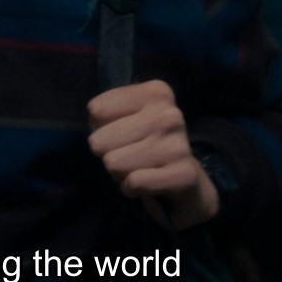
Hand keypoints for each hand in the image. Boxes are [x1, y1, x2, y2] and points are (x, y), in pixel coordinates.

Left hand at [87, 79, 219, 230]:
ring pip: (114, 164)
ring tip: (139, 168)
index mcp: (156, 92)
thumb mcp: (122, 118)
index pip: (97, 110)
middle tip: (130, 155)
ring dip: (119, 173)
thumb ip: (101, 118)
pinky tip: (146, 184)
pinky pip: (133, 183)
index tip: (120, 132)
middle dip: (108, 154)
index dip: (99, 128)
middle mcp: (170, 114)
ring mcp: (179, 145)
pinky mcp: (184, 175)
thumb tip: (97, 140)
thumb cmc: (144, 144)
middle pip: (100, 141)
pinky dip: (131, 189)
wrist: (184, 178)